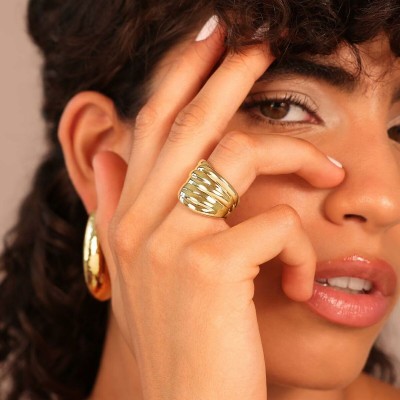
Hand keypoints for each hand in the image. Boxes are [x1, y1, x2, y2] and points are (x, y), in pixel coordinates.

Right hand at [93, 27, 344, 399]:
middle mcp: (140, 220)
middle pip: (190, 120)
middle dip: (229, 73)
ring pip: (239, 156)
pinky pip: (275, 224)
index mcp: (129, 216)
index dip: (179, 75)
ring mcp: (170, 240)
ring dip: (296, 161)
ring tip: (327, 175)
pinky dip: (298, 248)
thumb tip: (109, 154)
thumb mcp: (143, 269)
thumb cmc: (181, 335)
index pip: (152, 125)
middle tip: (259, 44)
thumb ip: (122, 204)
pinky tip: (296, 281)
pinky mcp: (209, 268)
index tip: (208, 40)